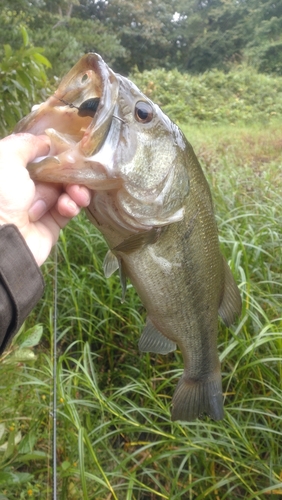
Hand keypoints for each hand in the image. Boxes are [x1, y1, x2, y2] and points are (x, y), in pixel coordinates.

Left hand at [0, 133, 90, 265]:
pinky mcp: (49, 226)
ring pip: (64, 191)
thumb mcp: (6, 156)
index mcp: (10, 171)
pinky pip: (67, 211)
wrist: (2, 238)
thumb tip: (45, 141)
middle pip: (55, 173)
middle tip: (79, 172)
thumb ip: (27, 143)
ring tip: (77, 193)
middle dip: (70, 172)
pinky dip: (72, 206)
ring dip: (75, 189)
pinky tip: (68, 206)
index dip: (56, 153)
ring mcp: (36, 208)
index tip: (72, 150)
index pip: (38, 157)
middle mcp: (22, 188)